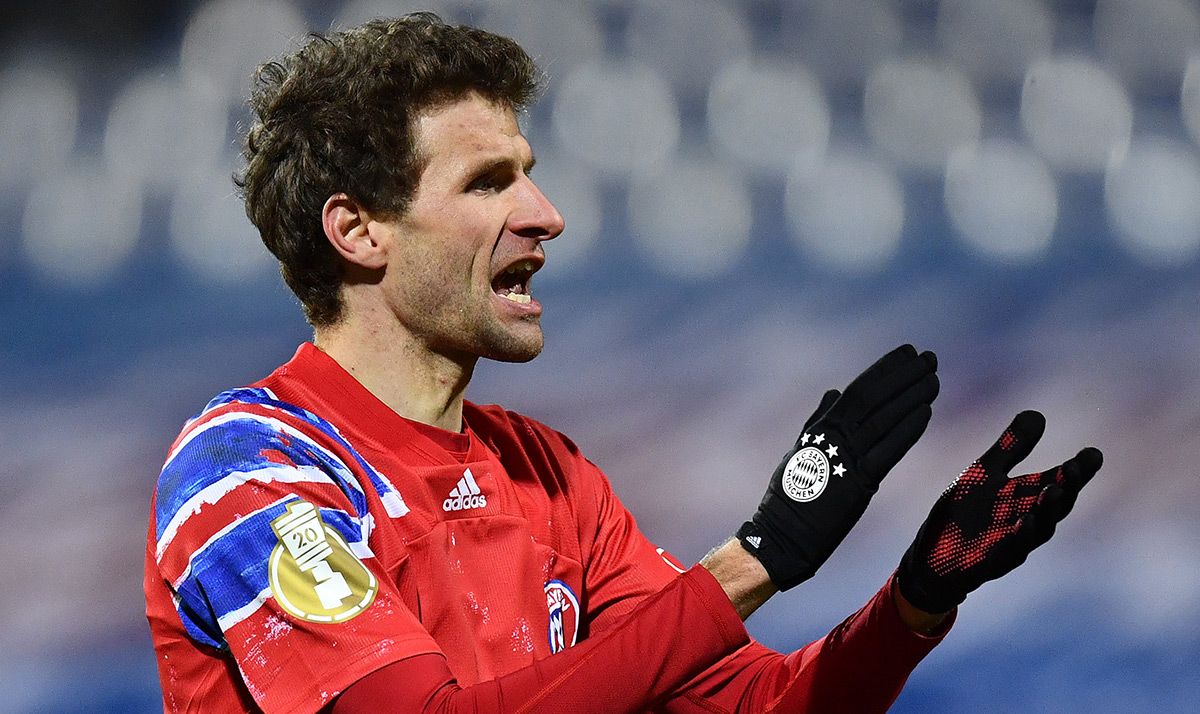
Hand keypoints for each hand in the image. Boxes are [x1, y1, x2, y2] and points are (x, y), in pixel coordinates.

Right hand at [738, 344, 938, 590]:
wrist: (781, 535)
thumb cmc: (790, 496)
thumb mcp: (801, 449)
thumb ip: (819, 420)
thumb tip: (833, 392)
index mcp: (822, 428)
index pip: (859, 389)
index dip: (885, 369)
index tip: (908, 353)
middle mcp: (835, 437)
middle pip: (875, 397)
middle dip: (904, 375)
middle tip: (929, 358)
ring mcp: (847, 458)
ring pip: (885, 419)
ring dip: (912, 396)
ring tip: (933, 379)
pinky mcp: (859, 483)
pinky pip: (888, 451)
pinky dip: (907, 431)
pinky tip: (925, 413)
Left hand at [897, 410, 1102, 613]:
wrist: (933, 556)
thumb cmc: (964, 514)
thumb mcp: (984, 474)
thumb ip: (1011, 448)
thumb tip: (1038, 414)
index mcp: (1025, 499)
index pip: (1058, 482)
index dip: (1077, 470)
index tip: (1093, 453)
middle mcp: (1026, 522)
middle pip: (1055, 506)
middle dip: (1067, 487)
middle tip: (1075, 468)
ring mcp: (1010, 544)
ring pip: (1038, 530)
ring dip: (1047, 511)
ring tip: (1054, 490)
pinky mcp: (989, 562)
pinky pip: (1008, 551)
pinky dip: (1018, 537)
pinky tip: (1024, 522)